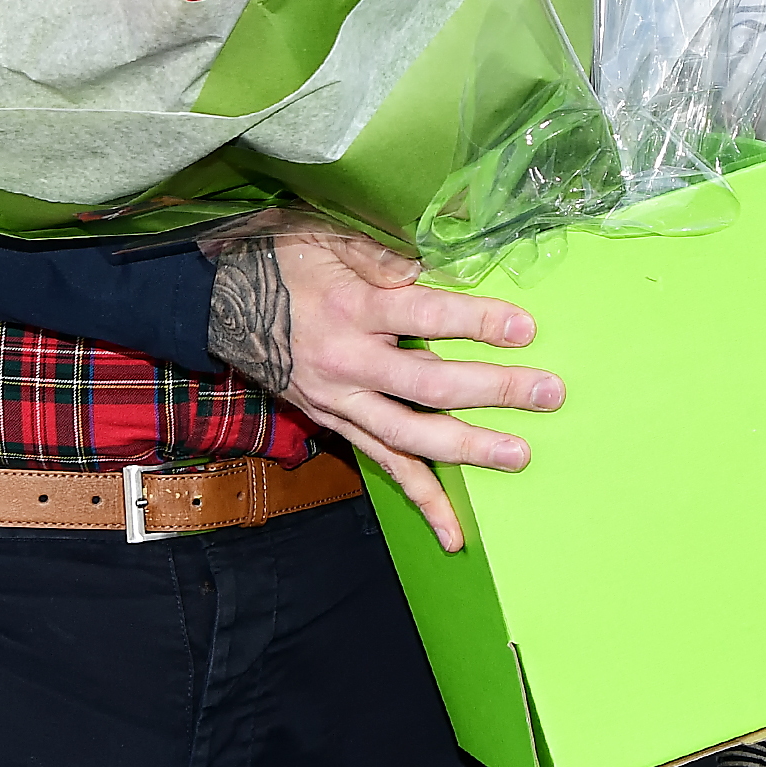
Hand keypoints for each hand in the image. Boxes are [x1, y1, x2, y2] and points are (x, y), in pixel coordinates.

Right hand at [205, 217, 561, 553]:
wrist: (217, 300)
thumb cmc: (282, 257)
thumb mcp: (325, 234)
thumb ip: (380, 251)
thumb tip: (434, 260)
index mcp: (350, 309)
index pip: (423, 317)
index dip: (476, 323)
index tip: (525, 328)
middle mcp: (346, 363)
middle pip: (428, 385)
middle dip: (492, 391)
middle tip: (548, 393)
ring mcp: (340, 402)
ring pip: (410, 436)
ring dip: (467, 449)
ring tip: (519, 455)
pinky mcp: (336, 424)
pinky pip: (384, 466)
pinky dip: (421, 499)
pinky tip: (454, 532)